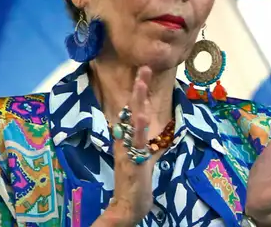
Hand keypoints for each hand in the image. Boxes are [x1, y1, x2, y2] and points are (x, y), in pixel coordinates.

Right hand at [96, 66, 157, 225]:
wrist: (129, 203)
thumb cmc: (134, 178)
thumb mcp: (136, 152)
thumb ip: (137, 136)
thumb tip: (140, 118)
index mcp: (127, 136)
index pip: (133, 109)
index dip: (138, 90)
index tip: (144, 71)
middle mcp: (126, 139)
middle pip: (132, 109)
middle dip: (139, 88)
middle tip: (145, 67)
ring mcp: (129, 149)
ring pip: (133, 121)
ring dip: (137, 101)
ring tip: (141, 83)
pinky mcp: (133, 161)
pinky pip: (136, 143)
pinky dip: (139, 129)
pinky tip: (142, 115)